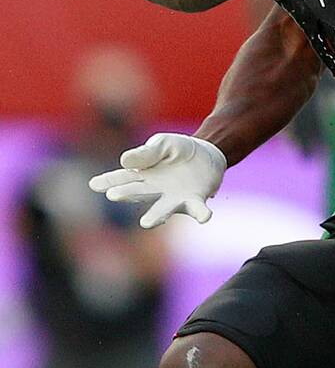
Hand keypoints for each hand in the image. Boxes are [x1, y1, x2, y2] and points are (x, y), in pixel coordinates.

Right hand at [88, 133, 226, 228]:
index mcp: (143, 176)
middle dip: (127, 194)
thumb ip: (146, 153)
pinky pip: (196, 209)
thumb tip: (124, 161)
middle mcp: (155, 191)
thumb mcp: (162, 144)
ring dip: (156, 215)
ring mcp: (174, 198)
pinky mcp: (195, 200)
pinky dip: (199, 213)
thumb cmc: (177, 151)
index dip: (108, 181)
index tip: (94, 184)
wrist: (207, 155)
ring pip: (164, 209)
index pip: (122, 178)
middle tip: (114, 195)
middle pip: (139, 193)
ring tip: (146, 222)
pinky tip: (205, 217)